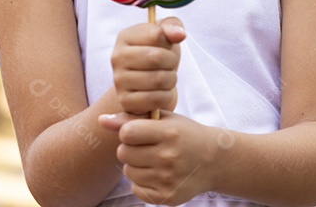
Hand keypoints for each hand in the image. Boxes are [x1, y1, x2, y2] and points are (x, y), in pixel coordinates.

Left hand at [98, 111, 216, 205]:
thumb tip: (101, 120)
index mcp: (169, 133)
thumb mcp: (164, 119)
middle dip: (131, 148)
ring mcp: (167, 179)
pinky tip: (157, 174)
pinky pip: (136, 189)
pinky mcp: (166, 197)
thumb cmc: (184, 135)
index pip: (127, 133)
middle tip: (147, 146)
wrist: (213, 161)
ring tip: (154, 160)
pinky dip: (142, 182)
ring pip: (128, 172)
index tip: (141, 131)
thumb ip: (131, 118)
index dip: (130, 131)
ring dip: (136, 165)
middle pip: (123, 153)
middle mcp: (168, 157)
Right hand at [110, 17, 185, 114]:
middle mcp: (117, 57)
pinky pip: (155, 99)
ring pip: (158, 79)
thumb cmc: (158, 54)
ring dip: (170, 80)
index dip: (170, 42)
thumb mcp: (166, 35)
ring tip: (165, 78)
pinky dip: (166, 96)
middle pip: (157, 57)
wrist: (147, 85)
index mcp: (125, 36)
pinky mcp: (125, 101)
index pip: (157, 34)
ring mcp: (119, 80)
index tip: (167, 47)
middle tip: (169, 65)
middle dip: (171, 62)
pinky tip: (161, 92)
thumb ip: (172, 26)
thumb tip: (178, 34)